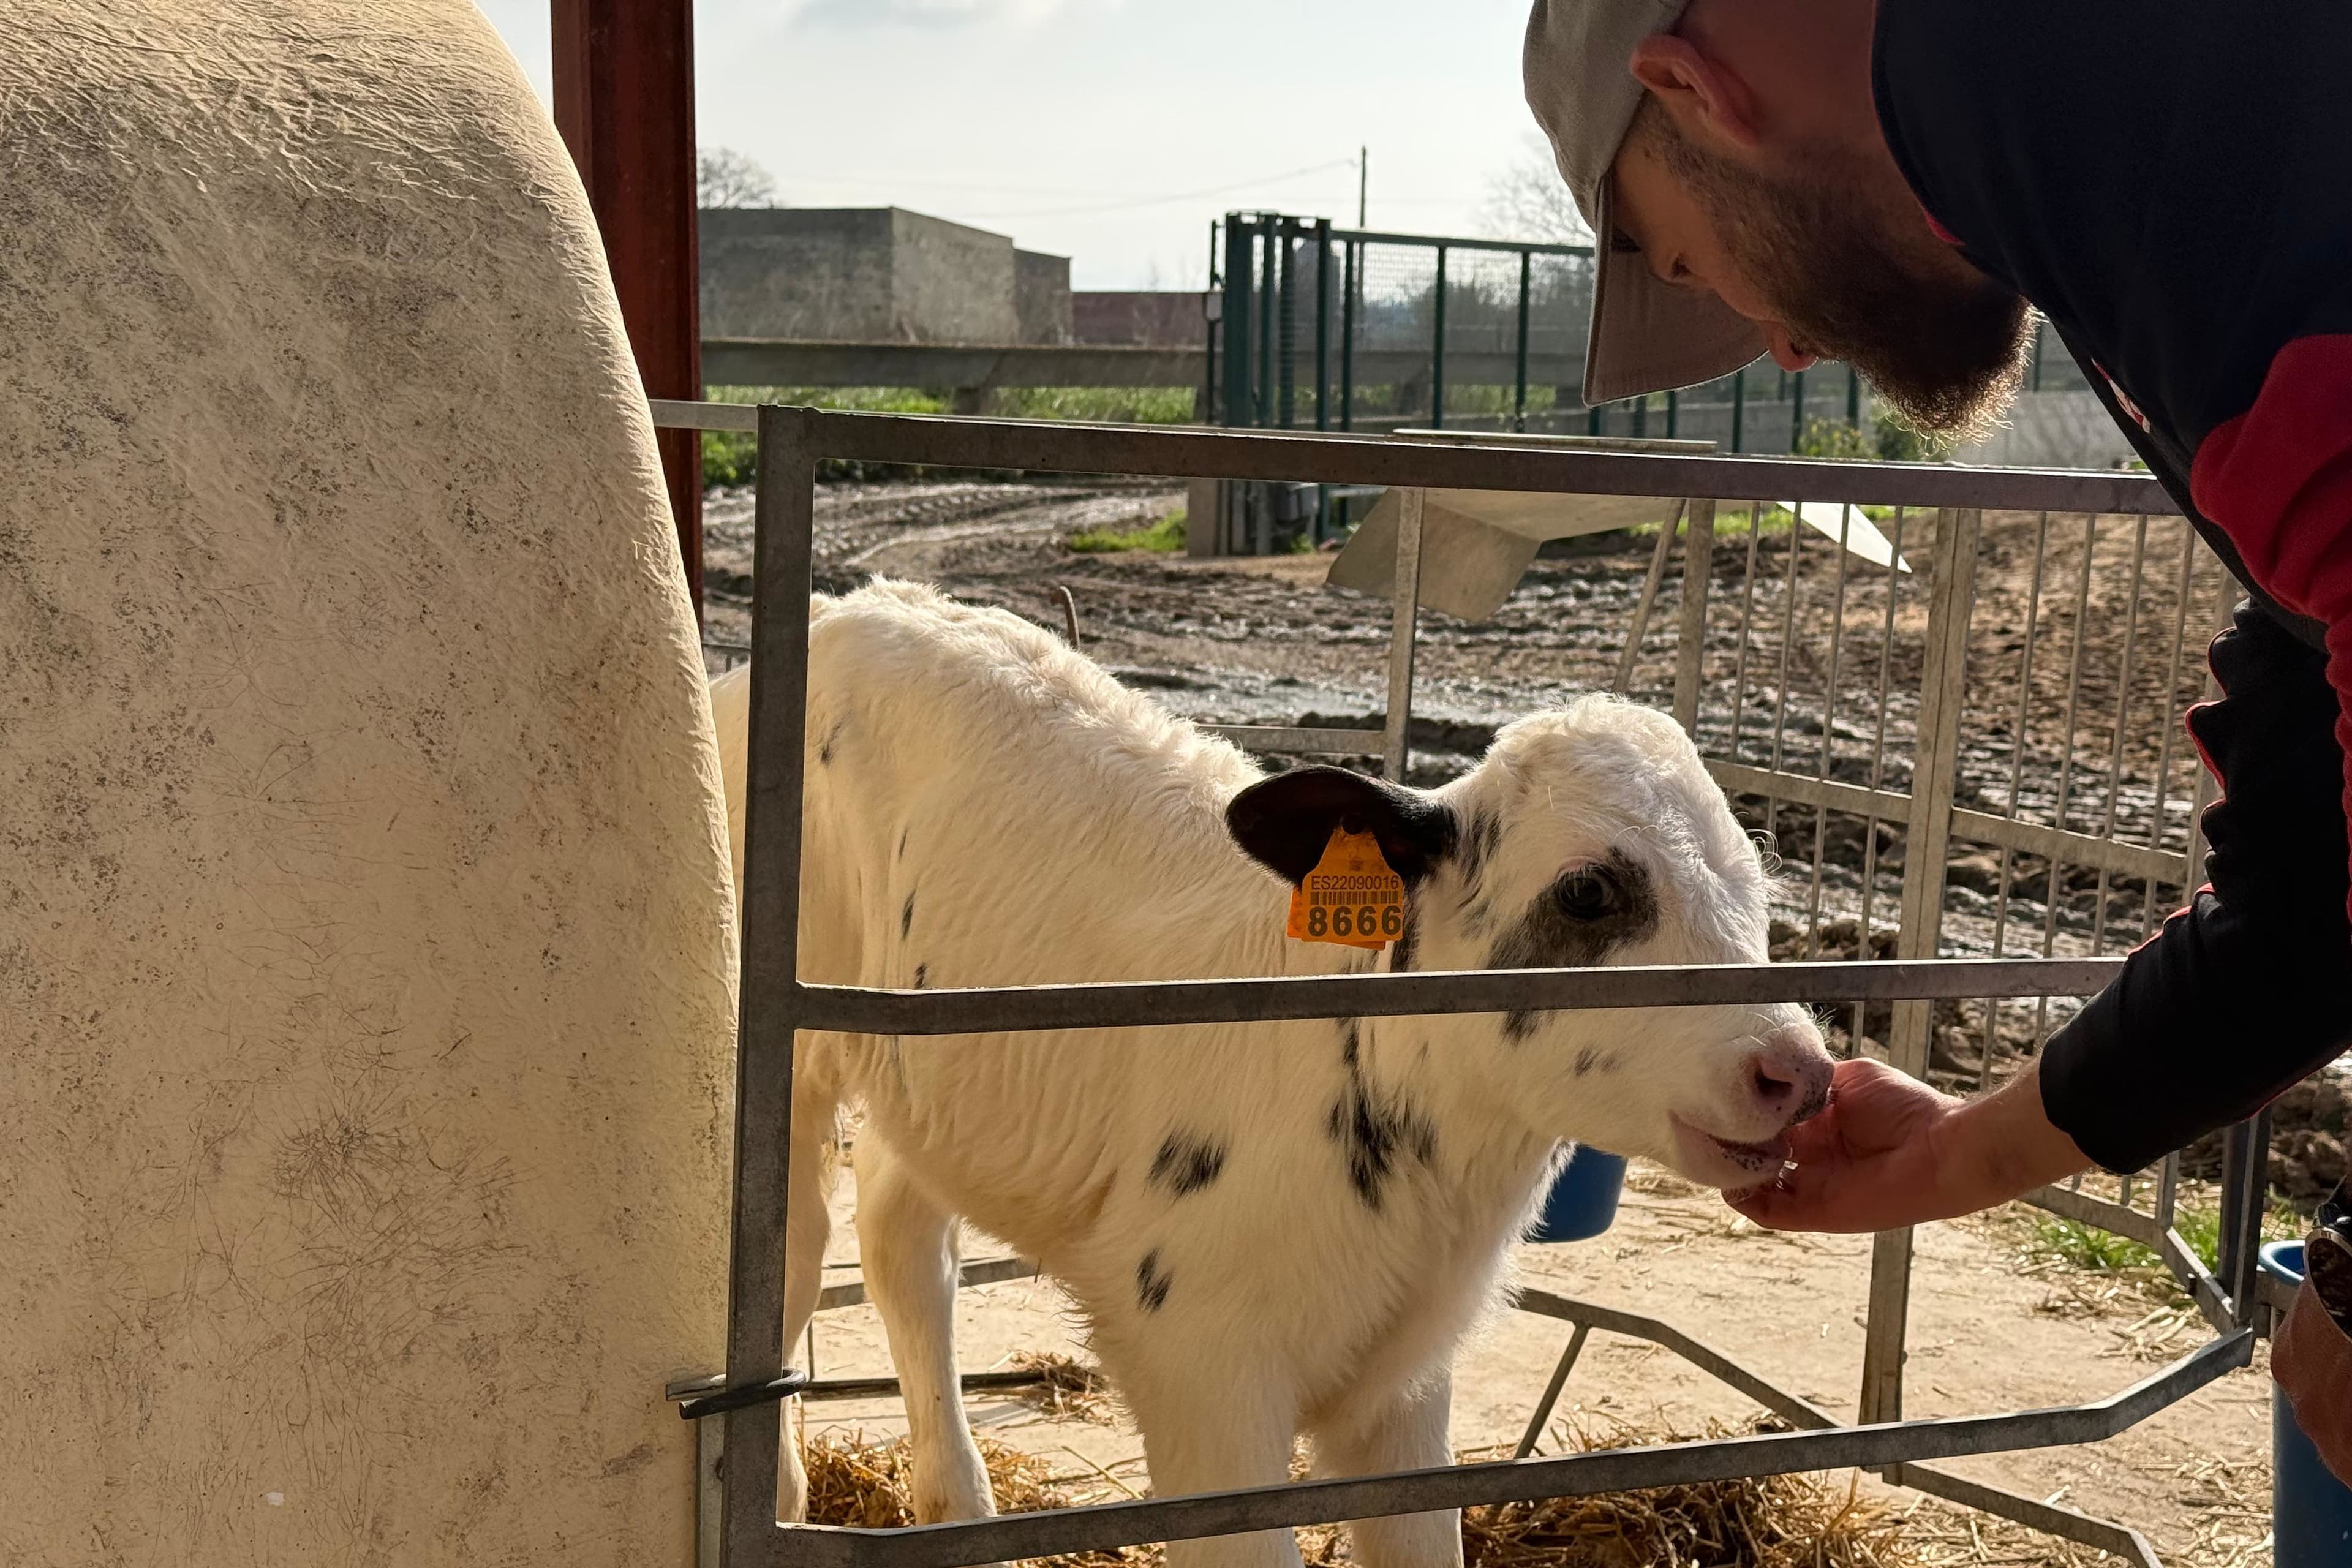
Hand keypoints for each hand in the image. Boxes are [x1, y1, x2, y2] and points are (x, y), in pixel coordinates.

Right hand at [1727, 1056, 2089, 1232]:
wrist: (1941, 1149)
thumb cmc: (1905, 1109)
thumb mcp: (1852, 1078)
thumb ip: (1812, 1079)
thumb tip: (1775, 1076)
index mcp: (1818, 1127)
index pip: (1767, 1122)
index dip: (1744, 1111)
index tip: (1720, 1096)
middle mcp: (1810, 1158)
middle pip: (1755, 1153)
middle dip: (1731, 1139)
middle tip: (1708, 1122)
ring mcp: (1810, 1187)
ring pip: (1754, 1183)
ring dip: (1733, 1167)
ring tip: (1717, 1146)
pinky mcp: (1814, 1212)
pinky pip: (1766, 1211)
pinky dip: (1743, 1197)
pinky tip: (1732, 1174)